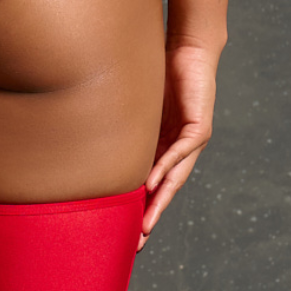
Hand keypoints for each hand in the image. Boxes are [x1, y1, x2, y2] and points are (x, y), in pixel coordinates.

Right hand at [137, 40, 221, 252]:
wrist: (189, 49)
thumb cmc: (159, 75)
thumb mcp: (136, 112)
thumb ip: (124, 132)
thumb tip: (91, 148)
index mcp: (164, 149)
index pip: (153, 185)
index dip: (141, 209)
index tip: (126, 232)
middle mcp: (181, 150)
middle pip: (166, 191)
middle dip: (151, 217)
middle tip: (137, 242)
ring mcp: (193, 140)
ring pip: (176, 179)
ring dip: (160, 202)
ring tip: (146, 224)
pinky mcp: (200, 127)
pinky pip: (180, 152)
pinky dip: (165, 168)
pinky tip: (152, 184)